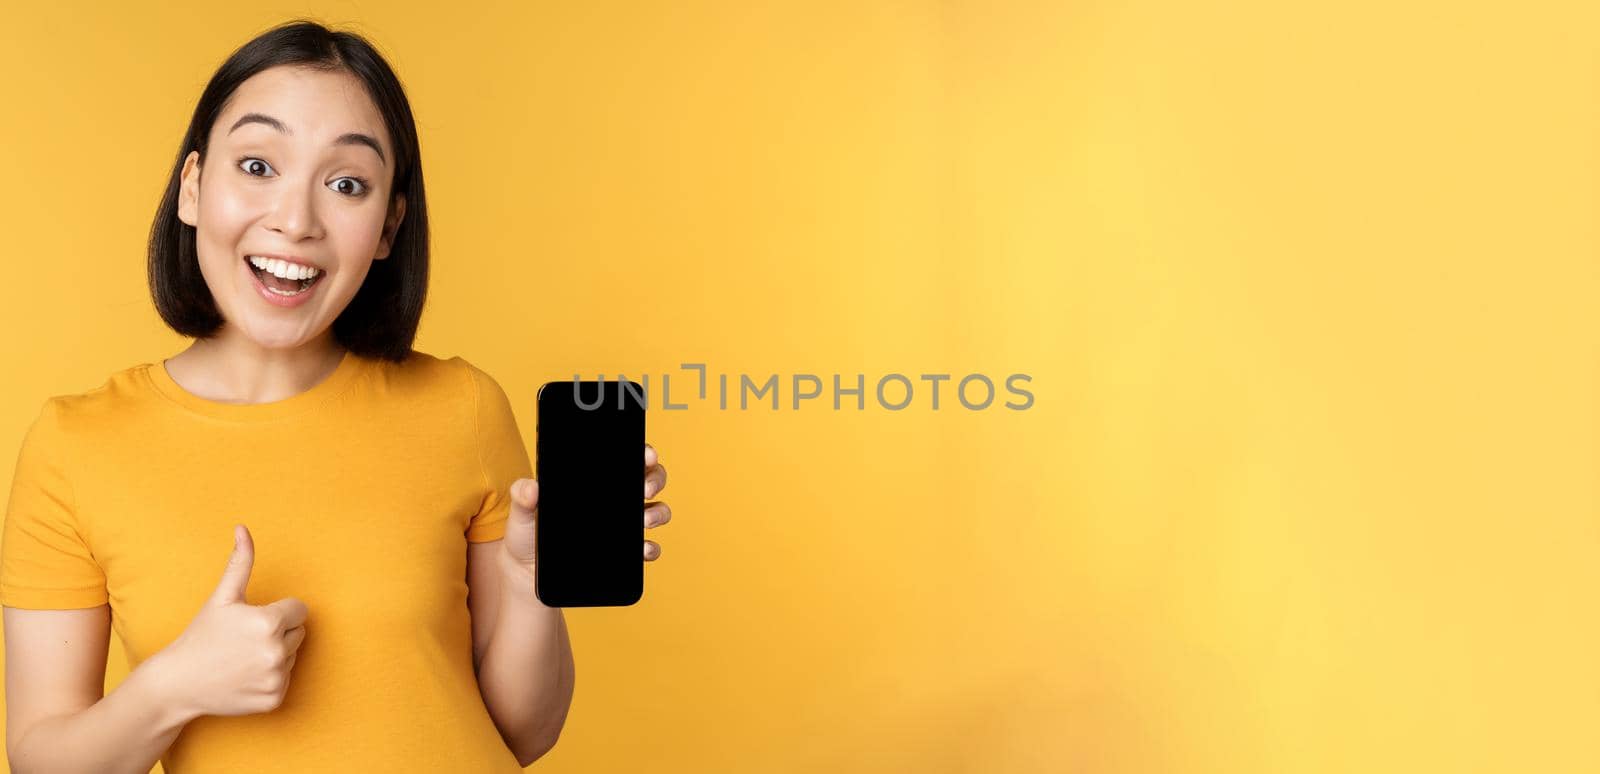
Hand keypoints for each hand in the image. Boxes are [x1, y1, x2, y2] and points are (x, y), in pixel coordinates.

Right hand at [156, 525, 307, 718]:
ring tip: (243, 657)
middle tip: (245, 640)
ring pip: (293, 656)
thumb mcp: (222, 597)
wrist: (179, 683)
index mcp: (269, 622)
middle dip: (278, 632)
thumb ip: (240, 562)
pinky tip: (245, 676)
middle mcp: (276, 652)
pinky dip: (270, 678)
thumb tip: (243, 528)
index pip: (300, 610)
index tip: (253, 620)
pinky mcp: (274, 699)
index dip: (279, 611)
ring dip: (275, 654)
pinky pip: (285, 679)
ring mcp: (276, 678)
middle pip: (299, 632)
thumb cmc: (201, 636)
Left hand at [499, 442, 672, 575]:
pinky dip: (651, 548)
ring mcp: (623, 527)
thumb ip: (522, 496)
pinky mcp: (626, 554)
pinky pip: (649, 547)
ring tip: (644, 521)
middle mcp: (615, 500)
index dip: (641, 451)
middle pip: (649, 478)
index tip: (646, 454)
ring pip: (657, 510)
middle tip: (645, 489)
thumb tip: (531, 487)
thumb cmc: (528, 537)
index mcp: (594, 482)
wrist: (529, 577)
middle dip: (655, 478)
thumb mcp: (522, 514)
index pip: (624, 458)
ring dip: (658, 513)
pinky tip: (642, 549)